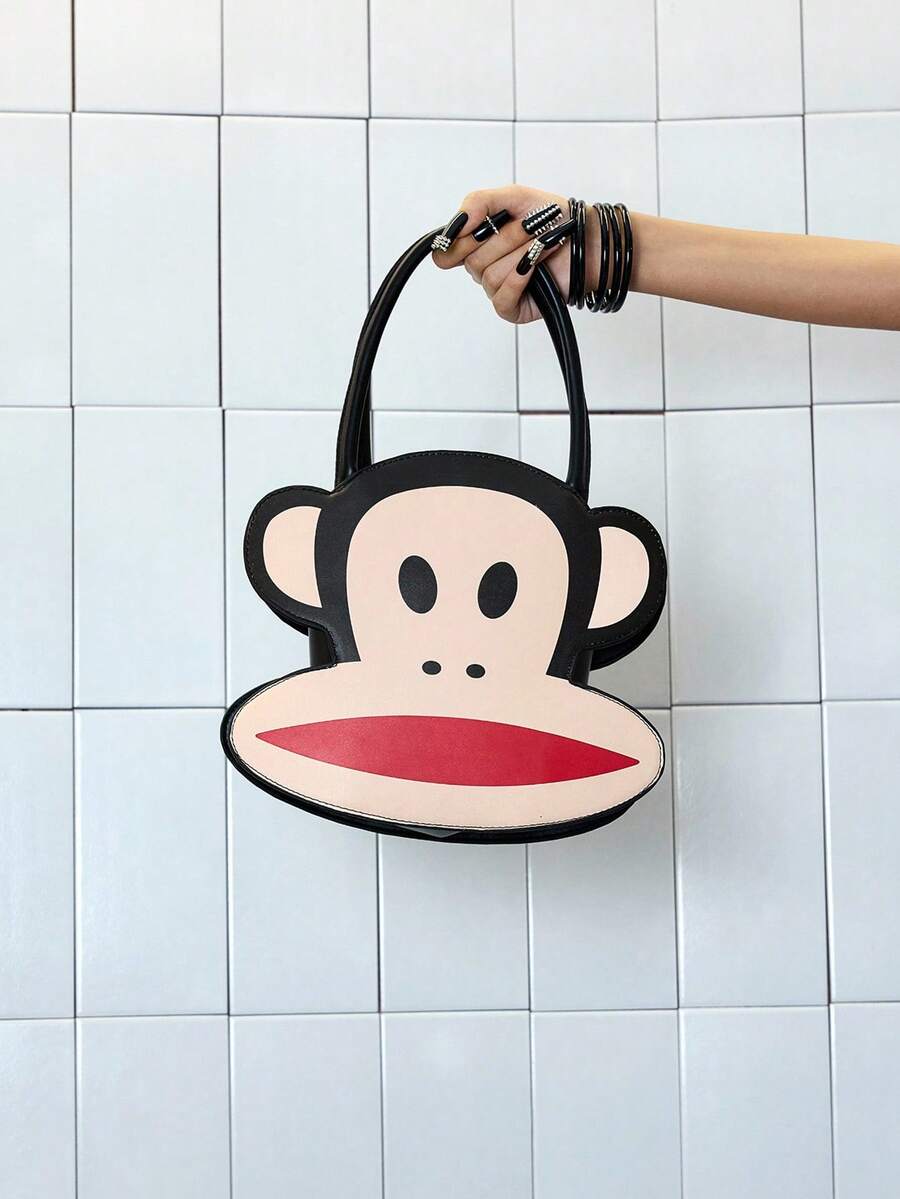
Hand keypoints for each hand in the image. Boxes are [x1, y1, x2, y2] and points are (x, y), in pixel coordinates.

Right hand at [432, 184, 590, 323]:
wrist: (586, 238)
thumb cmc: (552, 219)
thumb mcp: (512, 197)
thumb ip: (477, 202)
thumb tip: (456, 225)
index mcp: (476, 245)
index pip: (445, 254)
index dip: (455, 242)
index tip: (475, 227)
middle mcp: (483, 269)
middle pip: (470, 260)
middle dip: (504, 238)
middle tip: (528, 226)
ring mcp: (497, 290)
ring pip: (489, 275)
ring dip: (520, 253)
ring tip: (542, 242)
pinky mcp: (512, 309)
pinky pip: (503, 296)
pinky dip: (521, 276)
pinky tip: (536, 265)